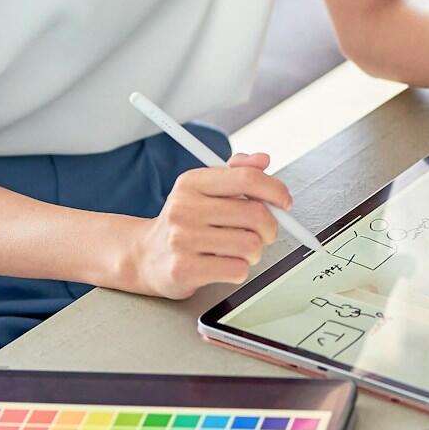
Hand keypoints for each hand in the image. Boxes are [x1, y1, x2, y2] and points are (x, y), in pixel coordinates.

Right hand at [124, 152, 290, 298]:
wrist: (143, 255)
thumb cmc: (184, 222)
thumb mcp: (203, 189)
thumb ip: (236, 173)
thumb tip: (263, 160)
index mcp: (192, 182)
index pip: (247, 178)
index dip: (275, 190)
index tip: (285, 202)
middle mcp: (184, 208)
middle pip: (255, 214)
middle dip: (270, 227)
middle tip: (264, 234)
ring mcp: (182, 239)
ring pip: (250, 245)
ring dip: (255, 252)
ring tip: (240, 251)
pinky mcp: (184, 269)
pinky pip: (237, 269)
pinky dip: (240, 270)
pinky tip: (224, 265)